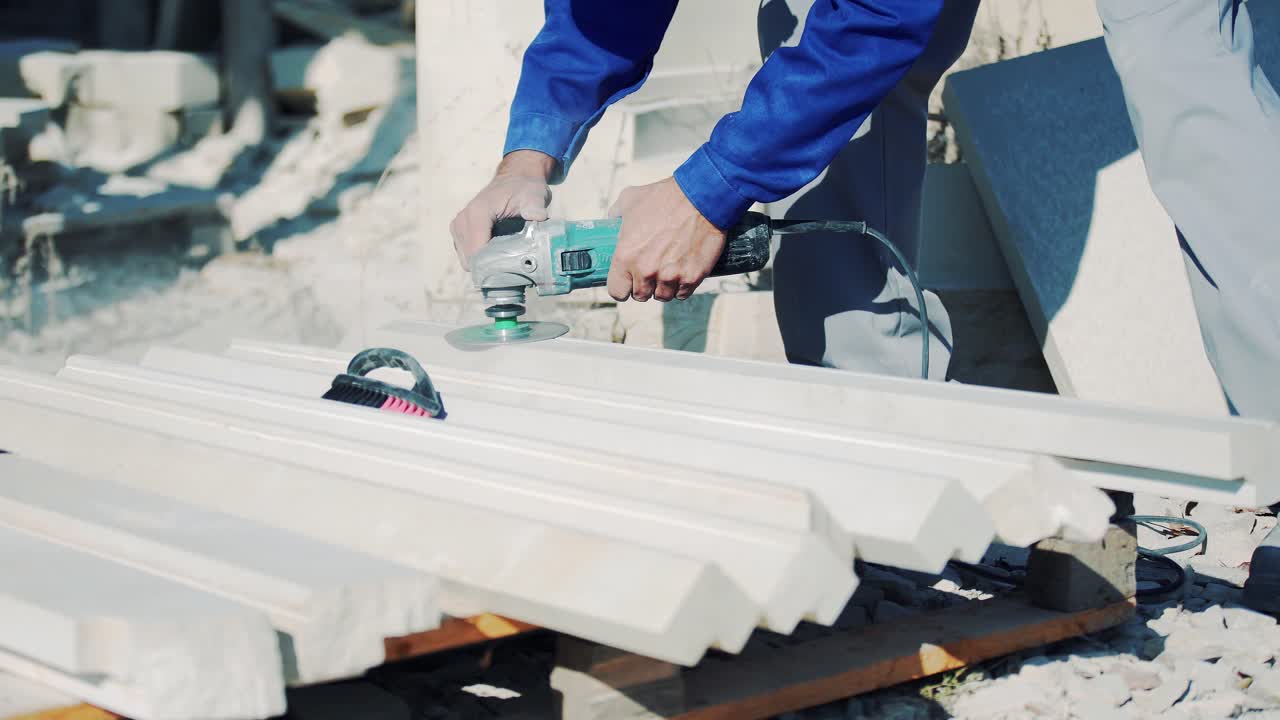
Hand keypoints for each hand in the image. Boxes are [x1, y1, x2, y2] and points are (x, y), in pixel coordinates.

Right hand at [450, 150, 555, 269]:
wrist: (514, 179)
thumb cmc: (524, 188)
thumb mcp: (533, 195)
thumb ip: (535, 207)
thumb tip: (538, 217)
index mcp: (477, 214)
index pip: (477, 252)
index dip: (493, 267)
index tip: (512, 272)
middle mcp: (462, 221)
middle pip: (471, 260)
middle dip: (490, 269)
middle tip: (512, 270)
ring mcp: (458, 227)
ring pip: (468, 261)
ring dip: (485, 266)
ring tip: (506, 263)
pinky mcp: (459, 233)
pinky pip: (467, 256)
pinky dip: (481, 261)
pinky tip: (498, 257)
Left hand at [606, 177, 725, 301]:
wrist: (701, 198)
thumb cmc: (665, 197)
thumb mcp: (630, 199)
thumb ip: (616, 213)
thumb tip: (612, 220)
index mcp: (626, 256)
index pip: (617, 291)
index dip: (622, 286)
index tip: (627, 281)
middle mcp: (646, 270)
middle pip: (640, 295)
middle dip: (644, 285)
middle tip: (650, 271)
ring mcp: (670, 276)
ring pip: (663, 296)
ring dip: (663, 286)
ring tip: (667, 270)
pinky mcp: (692, 277)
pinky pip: (682, 293)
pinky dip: (682, 286)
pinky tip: (682, 271)